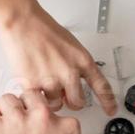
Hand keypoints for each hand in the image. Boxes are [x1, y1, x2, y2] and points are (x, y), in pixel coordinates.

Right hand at [0, 6, 116, 113]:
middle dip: (71, 101)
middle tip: (64, 95)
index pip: (102, 87)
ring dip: (51, 99)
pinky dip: (35, 96)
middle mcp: (69, 73)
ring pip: (56, 104)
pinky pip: (37, 101)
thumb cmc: (43, 29)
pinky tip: (32, 85)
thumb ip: (74, 66)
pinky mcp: (33, 85)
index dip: (108, 102)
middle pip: (78, 102)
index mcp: (82, 61)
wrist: (23, 23)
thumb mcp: (70, 46)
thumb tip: (71, 84)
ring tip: (44, 85)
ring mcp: (51, 80)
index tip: (111, 110)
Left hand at [0, 90, 80, 133]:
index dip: (41, 120)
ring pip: (7, 100)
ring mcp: (17, 118)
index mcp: (67, 129)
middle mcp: (44, 118)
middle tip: (16, 129)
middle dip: (23, 109)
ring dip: (3, 114)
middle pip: (31, 96)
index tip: (36, 130)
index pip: (53, 109)